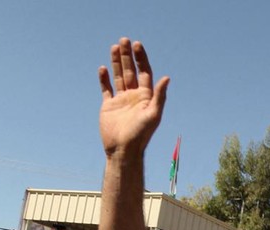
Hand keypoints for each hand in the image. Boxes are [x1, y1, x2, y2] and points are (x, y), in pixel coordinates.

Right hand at [98, 37, 168, 156]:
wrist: (123, 150)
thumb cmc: (141, 135)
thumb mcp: (153, 114)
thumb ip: (159, 96)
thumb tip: (166, 77)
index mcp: (146, 96)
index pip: (144, 72)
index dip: (141, 59)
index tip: (137, 45)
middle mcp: (134, 96)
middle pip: (131, 71)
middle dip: (128, 56)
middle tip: (124, 40)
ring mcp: (121, 100)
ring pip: (119, 76)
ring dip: (117, 62)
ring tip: (114, 46)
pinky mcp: (108, 106)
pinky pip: (106, 89)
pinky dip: (104, 79)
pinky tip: (103, 68)